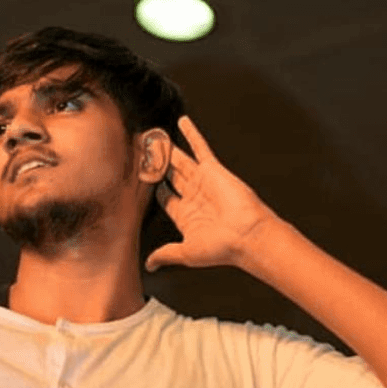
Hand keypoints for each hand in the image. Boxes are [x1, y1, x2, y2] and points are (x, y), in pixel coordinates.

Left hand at [145, 116, 279, 271]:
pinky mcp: (213, 170)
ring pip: (180, 161)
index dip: (154, 188)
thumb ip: (166, 254)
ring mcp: (203, 182)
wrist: (246, 236)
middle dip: (157, 165)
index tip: (141, 177)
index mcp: (186, 216)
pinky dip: (192, 135)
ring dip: (167, 149)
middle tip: (143, 151)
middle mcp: (194, 197)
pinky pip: (200, 148)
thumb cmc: (220, 248)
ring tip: (153, 136)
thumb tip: (149, 265)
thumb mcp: (185, 253)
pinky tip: (182, 122)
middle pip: (170, 177)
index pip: (166, 197)